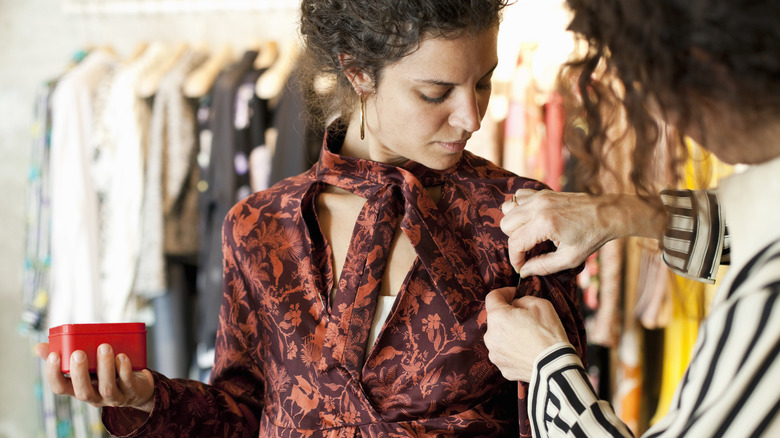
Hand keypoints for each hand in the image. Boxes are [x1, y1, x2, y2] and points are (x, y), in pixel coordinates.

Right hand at [35, 342, 154, 411]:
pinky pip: (127, 383)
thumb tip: (39, 347)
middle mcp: (94, 396)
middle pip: (83, 392)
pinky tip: (122, 356)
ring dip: (105, 367)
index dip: (54, 374)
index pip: (60, 388)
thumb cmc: (106, 372)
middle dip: (79, 373)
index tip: (54, 355)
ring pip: (107, 388)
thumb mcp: (86, 365)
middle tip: (79, 352)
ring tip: (105, 347)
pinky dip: (124, 369)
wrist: (138, 387)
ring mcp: (113, 397)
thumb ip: (65, 355)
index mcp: (79, 388)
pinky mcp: (131, 392)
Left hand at [484, 287, 568, 381]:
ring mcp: (495, 354)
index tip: (515, 294)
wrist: (555, 367)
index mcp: (497, 317)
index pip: (492, 297)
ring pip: (499, 337)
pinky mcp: (502, 367)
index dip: (504, 292)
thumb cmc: (549, 334)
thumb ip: (523, 299)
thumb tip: (516, 304)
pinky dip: (513, 350)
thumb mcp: (540, 304)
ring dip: (509, 333)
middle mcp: (490, 336)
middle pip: (496, 319)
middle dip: (508, 315)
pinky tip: (527, 350)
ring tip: (528, 337)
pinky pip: (505, 353)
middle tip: (526, 317)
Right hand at [501, 189, 663, 276]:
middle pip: (506, 224)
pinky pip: (517, 197)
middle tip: (528, 250)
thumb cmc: (592, 237)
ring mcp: (539, 196)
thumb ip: (543, 266)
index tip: (521, 267)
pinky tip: (530, 219)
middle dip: (513, 241)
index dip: (515, 259)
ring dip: (514, 224)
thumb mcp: (570, 258)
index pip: (515, 243)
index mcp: (545, 224)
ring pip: (508, 209)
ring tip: (528, 234)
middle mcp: (538, 207)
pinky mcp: (542, 192)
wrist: (608, 213)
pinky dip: (518, 208)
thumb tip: (524, 271)